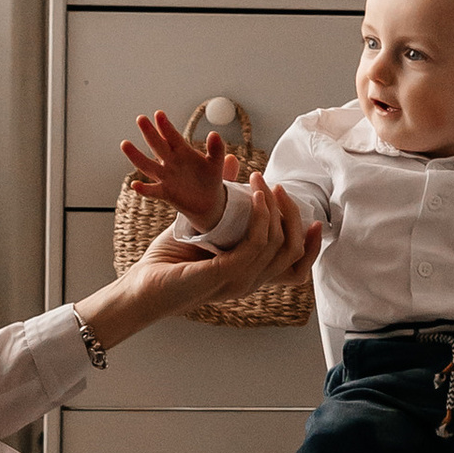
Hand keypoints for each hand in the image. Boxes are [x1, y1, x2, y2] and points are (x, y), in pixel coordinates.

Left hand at [91, 177, 317, 344]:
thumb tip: (233, 165)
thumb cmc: (167, 262)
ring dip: (274, 208)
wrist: (140, 287)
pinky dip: (260, 217)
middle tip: (277, 187)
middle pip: (294, 251)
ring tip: (263, 184)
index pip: (297, 268)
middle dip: (292, 214)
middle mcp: (250, 282)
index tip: (313, 217)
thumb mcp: (202, 228)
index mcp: (249, 277)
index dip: (312, 244)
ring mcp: (240, 280)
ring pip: (279, 243)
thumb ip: (221, 204)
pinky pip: (257, 242)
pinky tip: (253, 197)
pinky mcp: (225, 273)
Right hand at [118, 105, 237, 230]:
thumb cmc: (209, 178)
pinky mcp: (166, 193)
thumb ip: (217, 149)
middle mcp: (171, 161)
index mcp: (183, 151)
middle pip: (158, 145)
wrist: (209, 201)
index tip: (159, 114)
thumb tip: (215, 134)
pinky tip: (135, 185)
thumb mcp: (216, 163)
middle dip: (149, 132)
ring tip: (125, 144)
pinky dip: (144, 189)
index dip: (166, 126)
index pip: (172, 136)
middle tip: (141, 119)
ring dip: (136, 156)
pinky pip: (153, 190)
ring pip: (148, 165)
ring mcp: (166, 177)